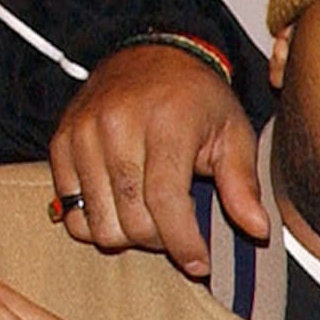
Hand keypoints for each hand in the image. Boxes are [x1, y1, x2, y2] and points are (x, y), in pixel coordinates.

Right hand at [49, 41, 266, 274]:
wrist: (149, 55)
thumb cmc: (197, 97)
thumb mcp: (233, 133)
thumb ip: (242, 184)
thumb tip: (258, 231)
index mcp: (166, 121)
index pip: (166, 200)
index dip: (183, 242)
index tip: (199, 264)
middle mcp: (117, 125)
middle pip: (131, 219)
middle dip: (160, 242)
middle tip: (179, 234)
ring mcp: (82, 134)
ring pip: (98, 223)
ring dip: (128, 236)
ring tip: (152, 219)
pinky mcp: (60, 144)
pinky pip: (69, 212)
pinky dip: (96, 224)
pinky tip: (122, 209)